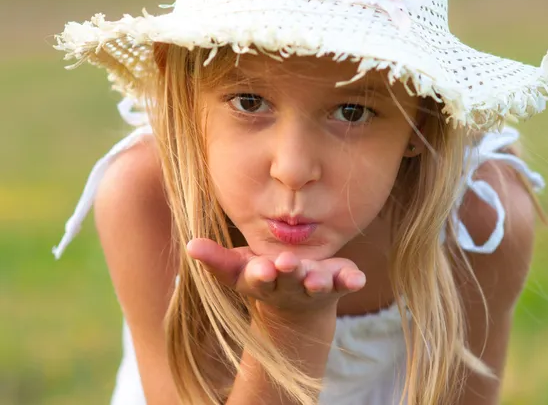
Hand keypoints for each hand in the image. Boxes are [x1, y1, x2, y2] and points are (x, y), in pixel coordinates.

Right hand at [186, 239, 365, 313]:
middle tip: (287, 264)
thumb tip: (190, 245)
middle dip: (289, 273)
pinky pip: (346, 282)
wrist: (296, 302)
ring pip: (317, 285)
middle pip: (288, 281)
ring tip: (318, 278)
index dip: (259, 275)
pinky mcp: (337, 283)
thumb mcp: (237, 268)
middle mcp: (289, 287)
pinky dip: (351, 280)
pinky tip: (357, 278)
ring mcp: (314, 287)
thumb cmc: (261, 275)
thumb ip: (215, 258)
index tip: (261, 269)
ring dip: (318, 282)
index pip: (258, 279)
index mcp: (262, 282)